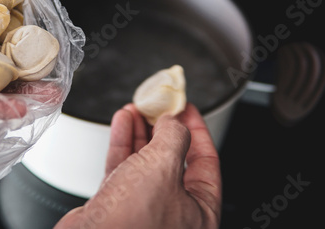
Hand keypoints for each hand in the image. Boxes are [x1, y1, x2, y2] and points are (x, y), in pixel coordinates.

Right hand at [54, 103, 221, 228]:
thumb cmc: (131, 223)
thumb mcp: (163, 167)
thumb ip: (173, 137)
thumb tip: (173, 121)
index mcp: (200, 211)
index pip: (206, 162)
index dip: (198, 130)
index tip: (187, 109)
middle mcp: (174, 211)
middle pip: (173, 158)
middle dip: (163, 128)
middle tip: (158, 106)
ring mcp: (145, 208)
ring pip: (146, 161)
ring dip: (141, 131)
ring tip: (136, 109)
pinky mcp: (118, 204)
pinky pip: (125, 167)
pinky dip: (123, 143)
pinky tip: (122, 123)